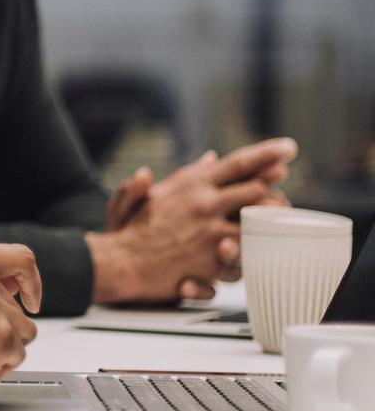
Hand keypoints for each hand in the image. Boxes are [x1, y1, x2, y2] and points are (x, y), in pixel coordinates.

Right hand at [86, 137, 295, 304]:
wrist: (122, 261)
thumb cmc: (133, 228)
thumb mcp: (157, 191)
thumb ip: (188, 174)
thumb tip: (212, 158)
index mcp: (192, 183)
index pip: (239, 162)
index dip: (267, 153)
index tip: (288, 148)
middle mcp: (205, 202)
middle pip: (259, 191)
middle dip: (275, 195)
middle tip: (282, 200)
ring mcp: (213, 230)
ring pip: (259, 223)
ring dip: (268, 225)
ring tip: (272, 230)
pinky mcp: (215, 258)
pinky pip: (247, 255)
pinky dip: (250, 254)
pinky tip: (248, 255)